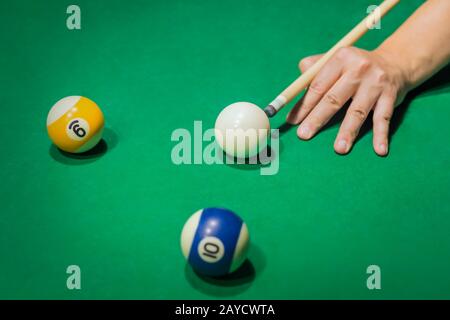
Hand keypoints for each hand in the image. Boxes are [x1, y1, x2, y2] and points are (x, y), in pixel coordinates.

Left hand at [287, 47, 408, 155]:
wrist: (395, 62)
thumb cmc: (355, 67)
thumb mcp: (336, 60)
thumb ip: (313, 70)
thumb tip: (293, 90)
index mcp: (340, 58)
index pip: (318, 85)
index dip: (304, 104)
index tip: (293, 121)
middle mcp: (358, 68)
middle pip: (334, 98)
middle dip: (317, 118)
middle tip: (304, 135)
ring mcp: (376, 83)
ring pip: (358, 111)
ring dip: (348, 131)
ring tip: (339, 149)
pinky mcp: (391, 96)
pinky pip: (384, 118)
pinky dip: (381, 135)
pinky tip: (379, 150)